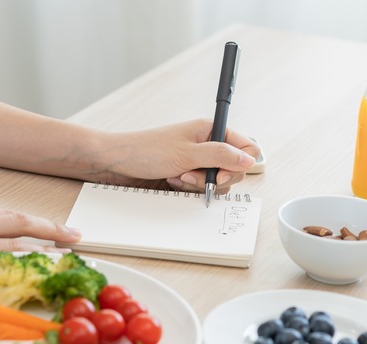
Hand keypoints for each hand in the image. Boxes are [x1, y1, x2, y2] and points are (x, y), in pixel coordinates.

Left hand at [98, 119, 260, 191]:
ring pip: (216, 181)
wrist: (116, 162)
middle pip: (232, 168)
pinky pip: (199, 187)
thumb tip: (249, 159)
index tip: (220, 173)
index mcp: (211, 130)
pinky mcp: (186, 174)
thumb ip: (221, 155)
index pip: (246, 147)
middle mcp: (206, 144)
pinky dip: (187, 188)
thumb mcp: (187, 153)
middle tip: (191, 175)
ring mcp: (196, 161)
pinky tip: (171, 182)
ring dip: (198, 184)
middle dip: (213, 177)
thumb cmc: (146, 150)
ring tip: (177, 177)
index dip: (238, 164)